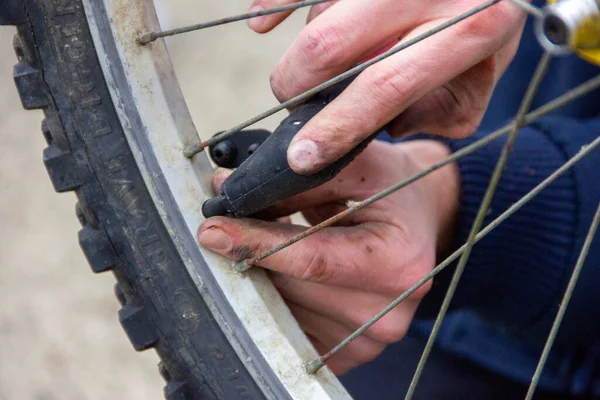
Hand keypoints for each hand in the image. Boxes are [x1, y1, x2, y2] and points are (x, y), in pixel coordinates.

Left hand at [198, 140, 458, 373]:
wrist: (420, 222)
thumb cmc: (395, 189)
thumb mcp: (361, 165)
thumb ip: (301, 176)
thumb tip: (228, 186)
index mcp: (398, 263)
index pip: (312, 258)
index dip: (257, 242)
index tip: (212, 229)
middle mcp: (387, 313)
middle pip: (291, 288)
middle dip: (250, 254)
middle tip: (222, 223)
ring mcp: (367, 341)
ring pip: (283, 310)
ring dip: (259, 276)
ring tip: (264, 242)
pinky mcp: (348, 354)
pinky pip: (289, 329)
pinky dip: (273, 298)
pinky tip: (274, 273)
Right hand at [246, 0, 525, 173]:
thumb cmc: (482, 27)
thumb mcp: (479, 81)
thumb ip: (432, 114)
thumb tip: (371, 126)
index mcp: (471, 29)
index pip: (385, 85)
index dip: (338, 126)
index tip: (300, 158)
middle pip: (330, 46)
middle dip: (296, 88)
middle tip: (298, 106)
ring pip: (317, 16)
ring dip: (307, 51)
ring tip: (334, 59)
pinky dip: (274, 1)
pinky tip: (261, 22)